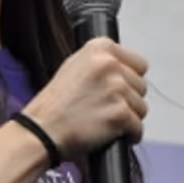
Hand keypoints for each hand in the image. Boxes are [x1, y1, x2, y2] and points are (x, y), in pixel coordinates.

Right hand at [20, 38, 147, 158]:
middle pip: (141, 86)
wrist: (42, 131)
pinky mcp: (121, 113)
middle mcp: (111, 64)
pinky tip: (112, 134)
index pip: (139, 63)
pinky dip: (129, 135)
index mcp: (100, 48)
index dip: (129, 79)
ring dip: (129, 117)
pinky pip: (138, 127)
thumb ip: (102, 63)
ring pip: (141, 107)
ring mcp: (117, 89)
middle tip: (106, 107)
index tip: (117, 89)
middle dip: (128, 99)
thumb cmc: (54, 104)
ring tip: (105, 120)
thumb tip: (125, 69)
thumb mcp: (74, 66)